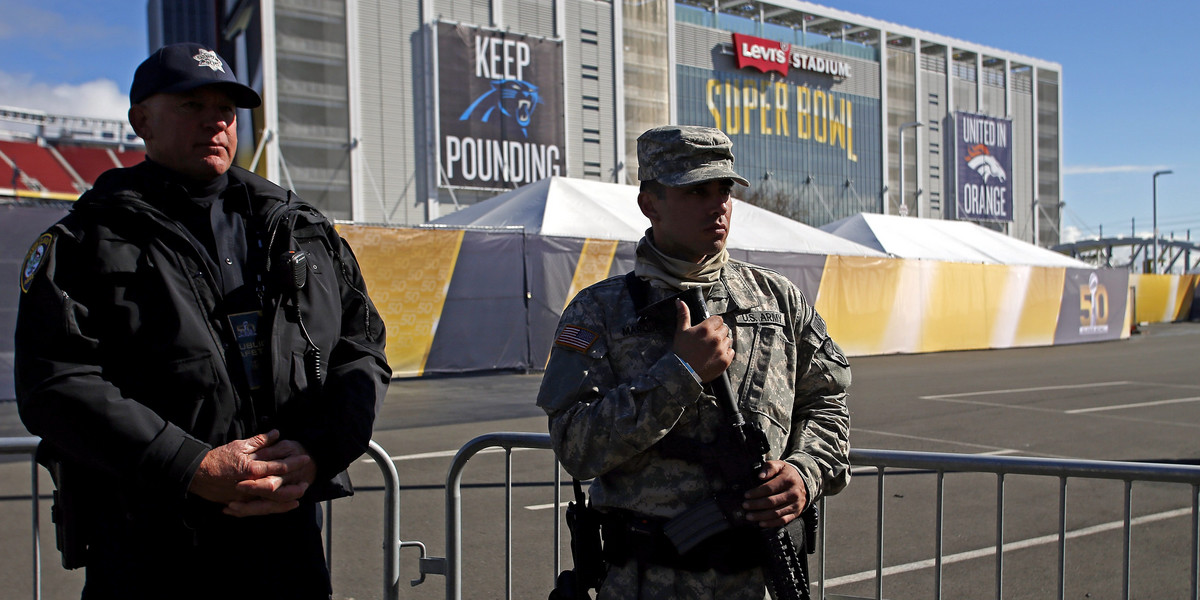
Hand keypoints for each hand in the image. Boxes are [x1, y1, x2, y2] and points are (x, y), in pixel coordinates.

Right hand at [188, 430, 311, 516]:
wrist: (198, 474)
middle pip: (278, 490)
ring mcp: (244, 497)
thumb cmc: (219, 458)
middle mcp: (250, 485)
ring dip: (286, 501)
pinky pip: (260, 509)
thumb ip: (260, 441)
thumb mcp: (239, 445)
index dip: (294, 463)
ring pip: (270, 504)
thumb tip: (277, 433)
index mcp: (251, 468)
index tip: (305, 459)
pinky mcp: (240, 504)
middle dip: (294, 488)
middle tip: (306, 483)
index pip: (278, 466)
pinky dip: (273, 508)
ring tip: (299, 497)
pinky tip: (283, 506)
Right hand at [672, 299, 733, 382]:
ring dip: (722, 343)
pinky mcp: (725, 361)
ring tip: (712, 349)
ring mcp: (721, 349)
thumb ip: (683, 315)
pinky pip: (731, 351)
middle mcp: (715, 338)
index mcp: (705, 328)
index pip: (719, 319)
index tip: (709, 329)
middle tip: (709, 340)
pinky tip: (716, 355)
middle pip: (725, 329)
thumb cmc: (680, 351)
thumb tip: (679, 301)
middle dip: (718, 333)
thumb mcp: (681, 331)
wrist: (682, 373)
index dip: (714, 324)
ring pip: (728, 340)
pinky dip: (726, 353)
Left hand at [742, 460, 807, 527]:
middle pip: (772, 502)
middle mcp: (793, 493)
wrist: (805, 482)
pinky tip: (761, 523)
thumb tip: (761, 476)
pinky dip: (771, 523)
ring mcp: (795, 504)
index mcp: (788, 480)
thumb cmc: (787, 474)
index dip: (756, 493)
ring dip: (761, 516)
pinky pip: (783, 520)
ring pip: (776, 513)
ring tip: (749, 516)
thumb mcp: (780, 465)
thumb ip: (770, 468)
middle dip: (756, 505)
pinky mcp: (796, 513)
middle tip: (745, 506)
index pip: (769, 488)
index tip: (746, 495)